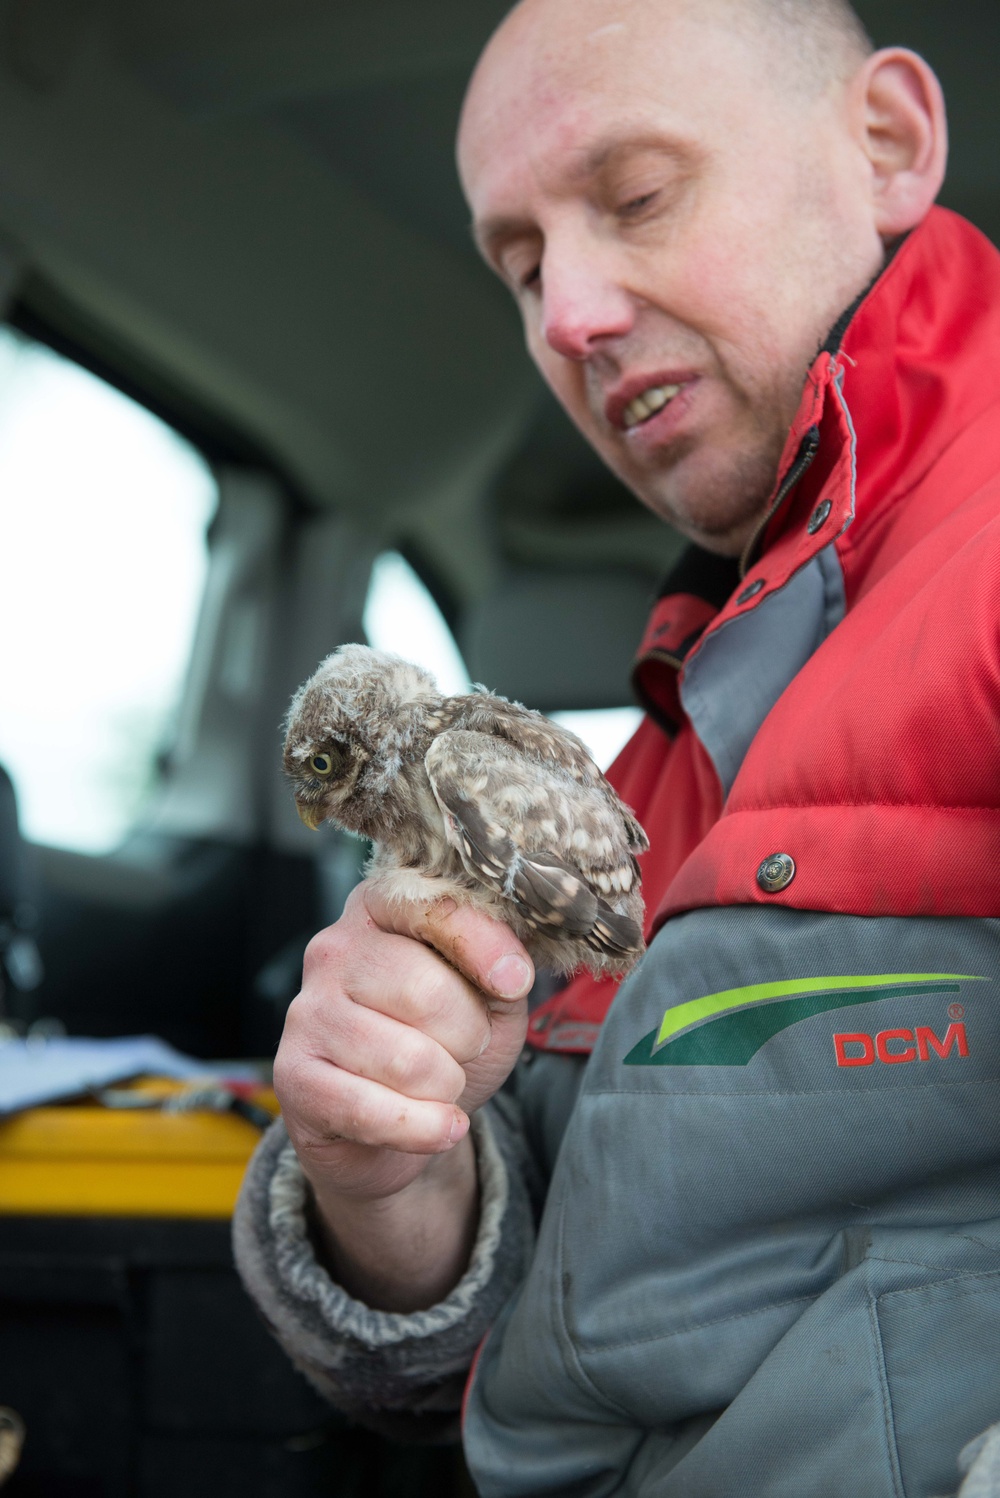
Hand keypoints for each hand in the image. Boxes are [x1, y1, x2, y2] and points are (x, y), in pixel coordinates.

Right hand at [273, 880, 533, 1206]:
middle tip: (465, 1046)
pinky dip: (426, 1129)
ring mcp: (307, 1012)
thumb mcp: (488, 994)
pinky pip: (372, 1111)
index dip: (484, 946)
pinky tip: (440, 1126)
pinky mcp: (294, 1075)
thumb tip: (510, 972)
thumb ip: (501, 967)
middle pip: (424, 991)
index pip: (431, 907)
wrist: (395, 1119)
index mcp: (379, 907)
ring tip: (441, 1082)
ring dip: (447, 1085)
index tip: (514, 981)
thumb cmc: (442, 1040)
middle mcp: (333, 949)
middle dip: (468, 1035)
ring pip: (407, 1060)